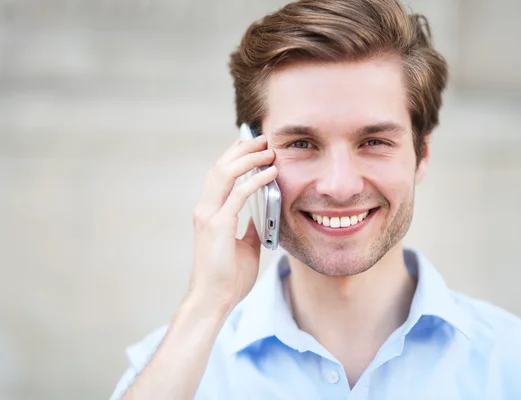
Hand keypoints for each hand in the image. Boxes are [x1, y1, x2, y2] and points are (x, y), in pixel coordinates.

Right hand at [189, 134, 276, 312]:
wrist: (214, 300)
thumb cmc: (228, 277)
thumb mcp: (245, 246)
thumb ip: (250, 226)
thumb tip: (263, 213)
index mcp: (210, 212)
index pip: (220, 175)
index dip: (235, 156)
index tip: (252, 144)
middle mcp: (205, 209)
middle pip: (220, 167)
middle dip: (241, 149)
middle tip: (262, 138)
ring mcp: (208, 216)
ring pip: (225, 174)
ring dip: (247, 158)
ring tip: (267, 148)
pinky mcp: (217, 226)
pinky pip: (238, 195)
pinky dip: (255, 180)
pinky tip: (270, 172)